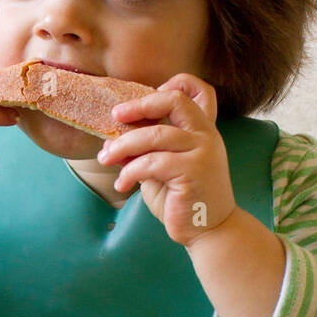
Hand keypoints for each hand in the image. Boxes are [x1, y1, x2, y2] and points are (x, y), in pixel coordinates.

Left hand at [97, 74, 236, 248]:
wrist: (210, 232)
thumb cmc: (183, 200)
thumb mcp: (163, 169)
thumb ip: (147, 151)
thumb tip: (112, 141)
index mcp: (203, 130)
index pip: (198, 90)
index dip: (174, 84)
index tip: (148, 99)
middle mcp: (206, 136)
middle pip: (174, 101)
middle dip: (139, 105)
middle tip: (116, 116)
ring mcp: (202, 152)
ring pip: (154, 135)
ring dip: (123, 145)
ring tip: (106, 159)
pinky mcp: (192, 171)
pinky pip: (151, 163)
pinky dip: (129, 172)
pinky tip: (122, 185)